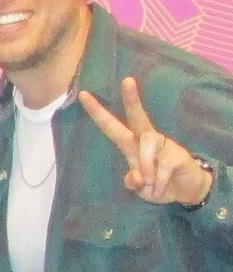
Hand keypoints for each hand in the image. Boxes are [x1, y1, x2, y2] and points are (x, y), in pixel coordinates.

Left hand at [80, 77, 215, 206]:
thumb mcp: (140, 188)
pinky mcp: (178, 154)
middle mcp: (148, 140)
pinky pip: (162, 165)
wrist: (187, 191)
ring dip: (145, 166)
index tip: (83, 95)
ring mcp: (164, 145)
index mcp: (132, 145)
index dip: (98, 113)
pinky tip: (160, 188)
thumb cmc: (157, 184)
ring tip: (149, 184)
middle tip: (127, 80)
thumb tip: (137, 178)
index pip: (113, 127)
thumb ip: (132, 182)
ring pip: (147, 143)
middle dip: (132, 100)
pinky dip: (158, 182)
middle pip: (138, 117)